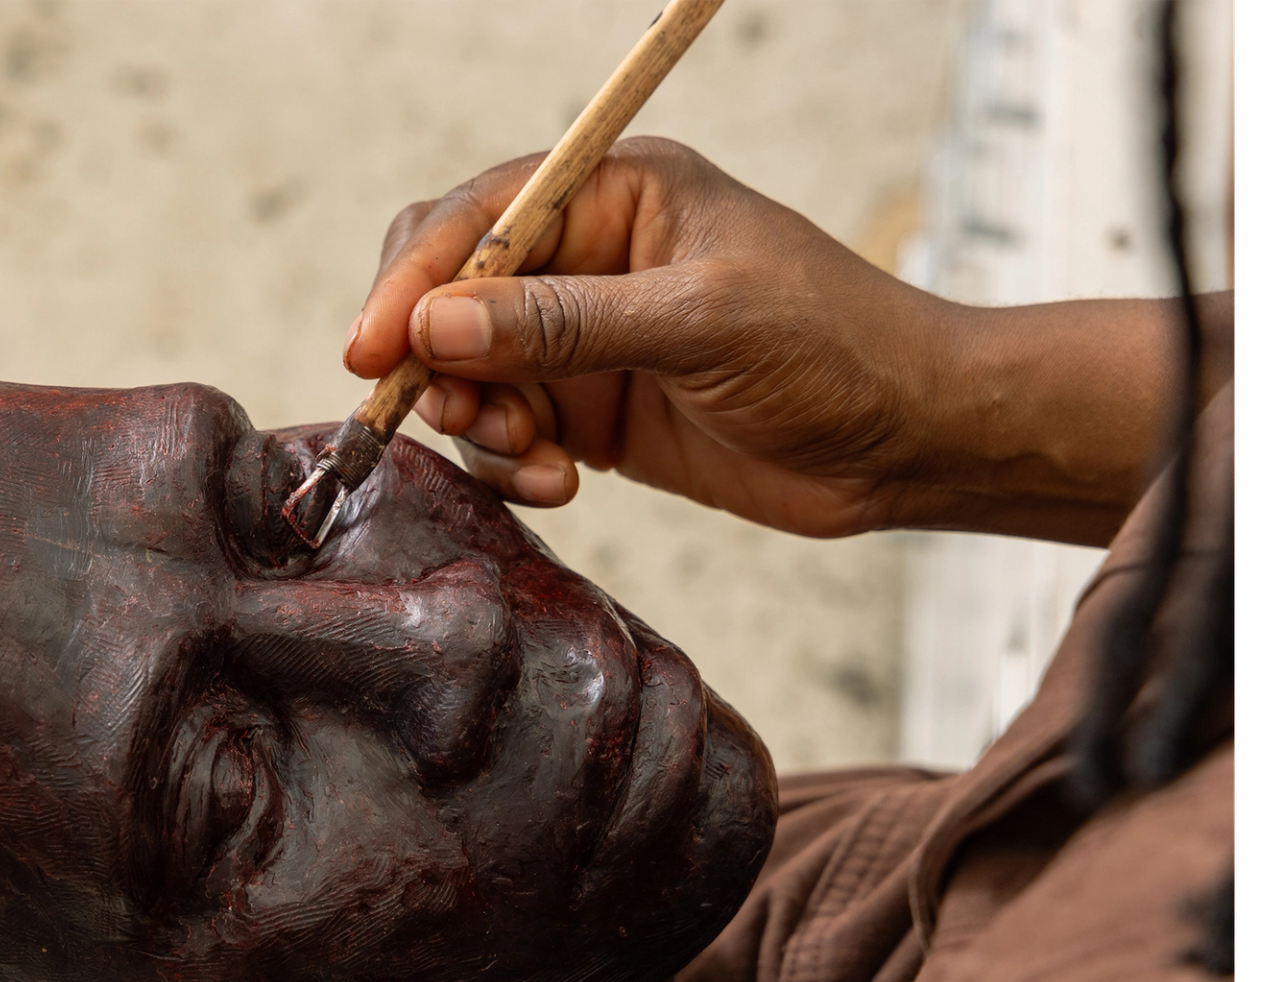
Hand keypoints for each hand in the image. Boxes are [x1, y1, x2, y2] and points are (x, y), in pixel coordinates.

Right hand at [345, 138, 1190, 543]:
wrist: (911, 440)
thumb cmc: (835, 349)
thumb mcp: (703, 322)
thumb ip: (569, 324)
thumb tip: (438, 325)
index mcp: (617, 192)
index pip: (476, 217)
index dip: (413, 280)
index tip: (374, 351)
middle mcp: (588, 256)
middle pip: (450, 293)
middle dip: (433, 359)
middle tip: (448, 420)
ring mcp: (586, 337)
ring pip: (469, 372)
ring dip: (476, 421)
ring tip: (534, 461)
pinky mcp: (596, 411)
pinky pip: (509, 431)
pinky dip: (512, 462)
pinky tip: (561, 485)